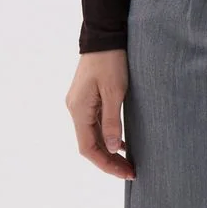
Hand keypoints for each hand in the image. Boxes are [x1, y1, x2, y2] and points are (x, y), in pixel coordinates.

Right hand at [66, 50, 134, 179]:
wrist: (104, 35)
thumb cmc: (111, 61)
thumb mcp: (115, 91)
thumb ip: (112, 121)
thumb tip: (112, 149)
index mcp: (79, 109)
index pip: (88, 148)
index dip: (106, 164)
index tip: (126, 173)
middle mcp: (75, 109)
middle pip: (89, 145)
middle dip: (109, 161)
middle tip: (131, 172)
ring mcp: (80, 104)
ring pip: (92, 136)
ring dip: (109, 151)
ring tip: (128, 162)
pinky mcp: (87, 99)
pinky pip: (95, 124)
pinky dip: (107, 137)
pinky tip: (122, 143)